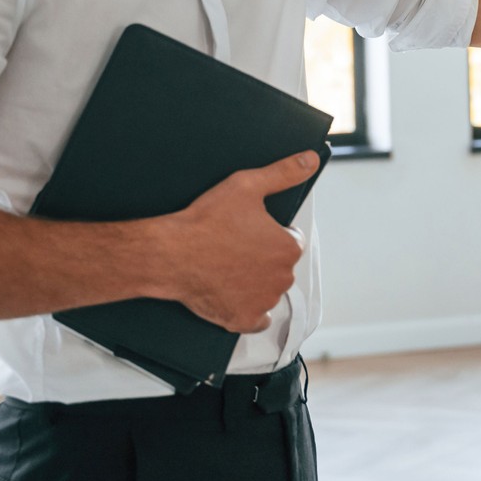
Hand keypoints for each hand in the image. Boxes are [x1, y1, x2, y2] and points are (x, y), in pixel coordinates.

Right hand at [157, 150, 318, 331]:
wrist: (170, 253)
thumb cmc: (206, 222)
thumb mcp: (247, 186)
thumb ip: (283, 173)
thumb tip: (310, 160)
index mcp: (288, 248)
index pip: (289, 239)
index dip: (268, 232)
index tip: (248, 229)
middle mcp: (282, 278)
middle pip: (278, 265)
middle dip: (262, 257)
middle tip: (234, 247)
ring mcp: (263, 301)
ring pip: (267, 290)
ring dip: (254, 281)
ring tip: (227, 266)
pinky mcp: (243, 320)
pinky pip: (256, 318)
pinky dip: (248, 309)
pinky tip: (233, 294)